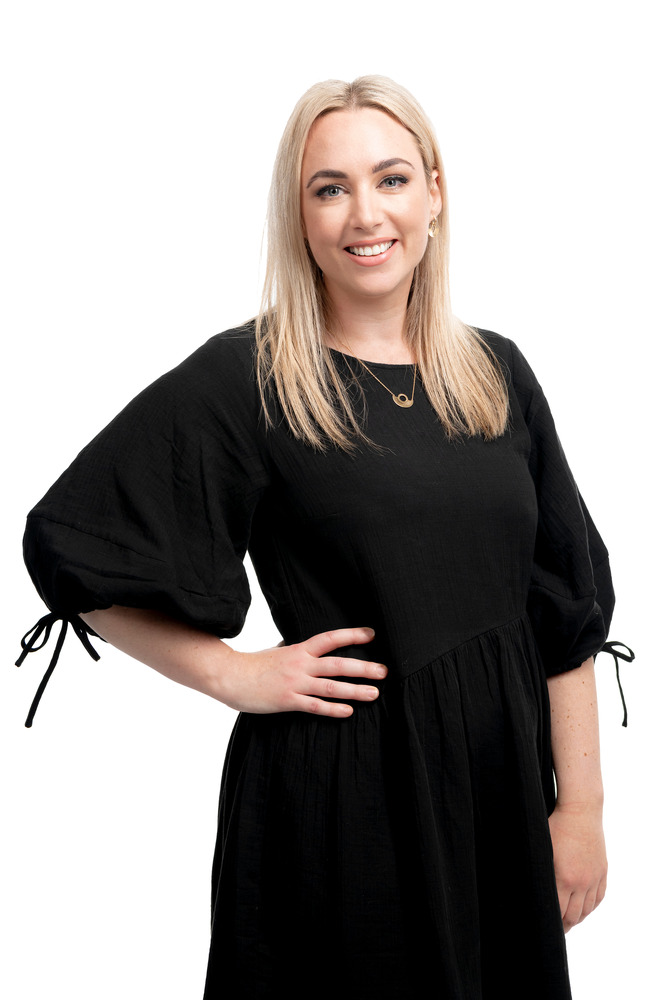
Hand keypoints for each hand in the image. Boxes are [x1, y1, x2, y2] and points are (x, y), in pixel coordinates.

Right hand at [218, 626, 386, 717]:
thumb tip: (304, 645)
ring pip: (331, 687)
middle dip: (363, 668)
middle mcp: (301, 664)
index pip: (330, 639)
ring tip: (374, 693)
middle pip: (338, 664)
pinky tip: (348, 712)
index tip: (372, 634)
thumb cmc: (254, 664)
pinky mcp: (288, 700)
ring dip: (354, 690)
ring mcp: (295, 683)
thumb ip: (295, 650)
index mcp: (299, 649)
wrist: (230, 676)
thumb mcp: (277, 651)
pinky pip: (315, 706)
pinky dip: (332, 709)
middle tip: (384, 671)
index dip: (351, 635)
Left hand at [548, 802, 606, 932]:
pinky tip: (583, 909)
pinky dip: (590, 907)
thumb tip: (525, 884)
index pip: (558, 912)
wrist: (581, 810)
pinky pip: (598, 897)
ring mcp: (594, 877)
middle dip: (564, 925)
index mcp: (564, 878)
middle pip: (574, 916)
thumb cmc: (556, 825)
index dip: (551, 922)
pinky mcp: (602, 871)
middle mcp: (582, 881)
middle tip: (555, 930)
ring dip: (577, 918)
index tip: (544, 927)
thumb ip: (537, 870)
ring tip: (568, 921)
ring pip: (587, 909)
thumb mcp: (540, 847)